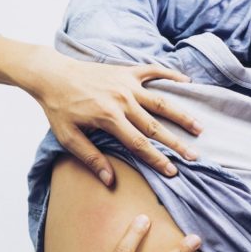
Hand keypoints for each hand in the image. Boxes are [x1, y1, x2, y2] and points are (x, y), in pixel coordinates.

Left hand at [0, 33, 201, 185]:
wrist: (52, 74)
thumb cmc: (58, 108)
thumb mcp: (68, 137)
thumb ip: (90, 157)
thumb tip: (109, 180)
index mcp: (109, 118)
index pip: (139, 144)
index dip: (157, 159)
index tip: (172, 171)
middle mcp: (122, 100)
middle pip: (155, 126)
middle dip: (176, 143)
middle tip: (193, 156)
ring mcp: (126, 84)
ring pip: (161, 101)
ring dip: (181, 114)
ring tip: (199, 127)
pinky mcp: (126, 71)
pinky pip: (154, 72)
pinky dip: (171, 75)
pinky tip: (187, 81)